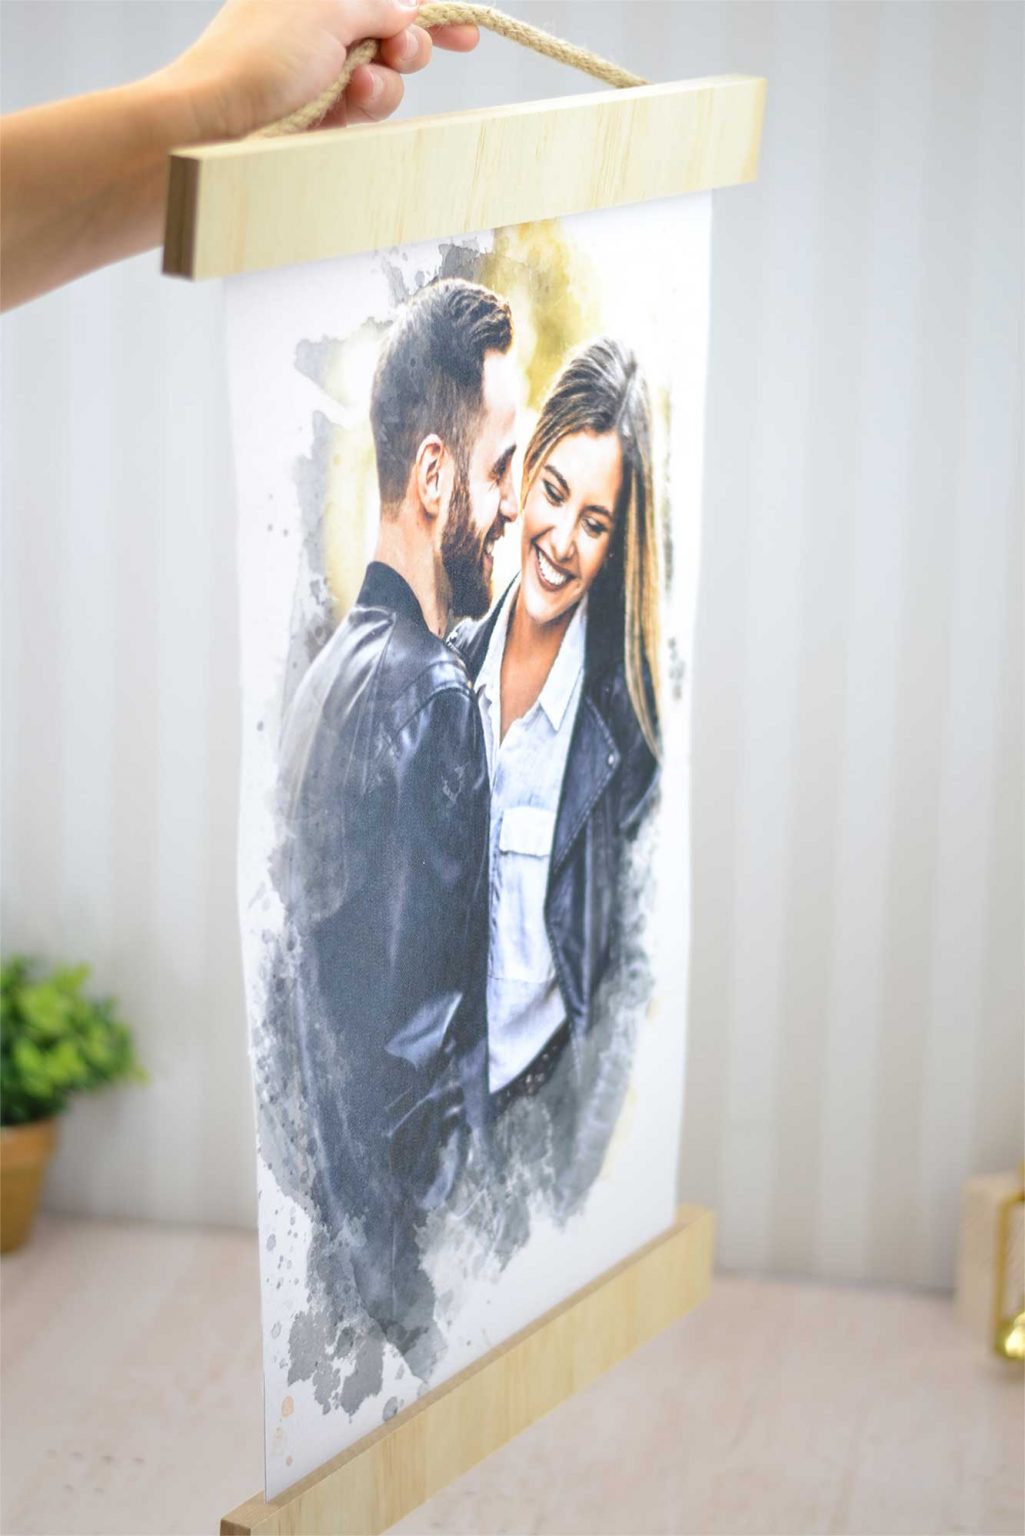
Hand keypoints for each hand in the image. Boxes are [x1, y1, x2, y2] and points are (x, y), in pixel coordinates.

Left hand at [163, 0, 479, 140]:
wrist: (217, 124)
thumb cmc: (258, 56)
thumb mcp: (325, 11)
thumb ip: (376, 5)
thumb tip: (408, 6)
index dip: (426, 10)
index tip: (464, 30)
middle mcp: (323, 27)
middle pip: (395, 34)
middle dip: (411, 45)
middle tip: (403, 53)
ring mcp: (326, 73)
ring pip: (387, 75)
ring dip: (387, 78)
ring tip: (360, 84)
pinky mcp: (326, 115)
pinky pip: (369, 107)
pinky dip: (370, 102)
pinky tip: (353, 100)